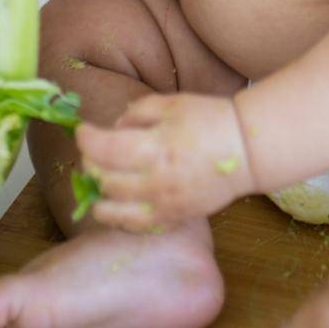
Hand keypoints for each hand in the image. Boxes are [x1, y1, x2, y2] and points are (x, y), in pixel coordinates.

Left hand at [76, 93, 254, 230]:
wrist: (246, 150)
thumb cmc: (210, 120)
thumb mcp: (171, 103)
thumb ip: (137, 112)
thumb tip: (113, 129)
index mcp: (157, 147)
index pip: (105, 149)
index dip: (86, 139)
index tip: (82, 130)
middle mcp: (156, 180)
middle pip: (104, 180)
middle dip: (90, 163)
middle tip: (93, 152)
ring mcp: (164, 203)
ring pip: (114, 210)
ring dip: (98, 195)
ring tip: (99, 181)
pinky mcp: (173, 217)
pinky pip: (136, 226)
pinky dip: (119, 218)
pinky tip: (115, 205)